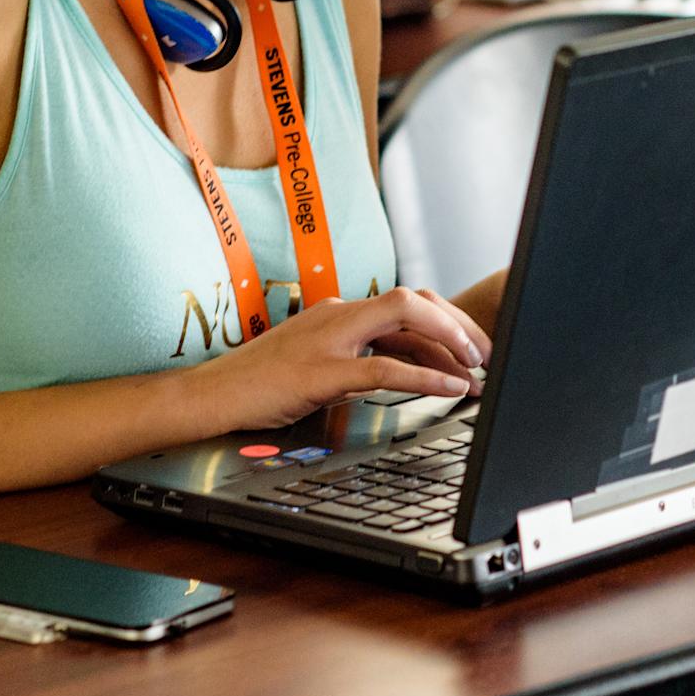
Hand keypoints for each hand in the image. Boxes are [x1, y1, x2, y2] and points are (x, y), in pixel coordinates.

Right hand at [193, 286, 491, 431]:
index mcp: (341, 312)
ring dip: (449, 342)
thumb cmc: (260, 383)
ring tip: (476, 370)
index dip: (445, 318)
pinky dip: (424, 377)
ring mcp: (331, 340)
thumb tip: (403, 369)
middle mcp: (340, 315)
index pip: (406, 302)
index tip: (470, 344)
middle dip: (457, 324)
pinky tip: (449, 388)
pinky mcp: (321, 371)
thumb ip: (355, 358)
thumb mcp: (317, 362)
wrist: (210, 395)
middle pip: (415, 300)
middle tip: (485, 354)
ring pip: (405, 320)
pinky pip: (384, 369)